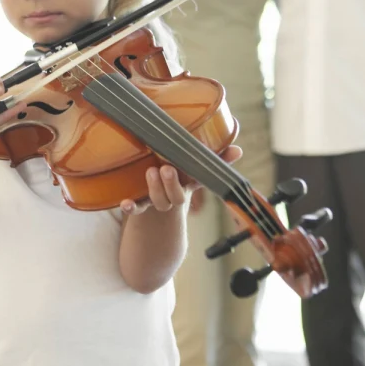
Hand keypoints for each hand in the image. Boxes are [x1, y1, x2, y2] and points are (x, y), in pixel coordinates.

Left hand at [121, 145, 242, 214]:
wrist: (157, 215)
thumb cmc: (175, 178)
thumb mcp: (192, 168)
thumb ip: (213, 156)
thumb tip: (239, 150)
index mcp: (187, 184)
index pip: (199, 181)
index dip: (207, 175)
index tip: (209, 165)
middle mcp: (173, 195)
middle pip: (176, 197)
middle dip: (172, 184)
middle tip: (167, 168)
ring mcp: (157, 200)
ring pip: (159, 201)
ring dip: (156, 189)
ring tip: (151, 172)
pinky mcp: (140, 203)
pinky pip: (136, 209)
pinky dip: (131, 207)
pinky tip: (125, 203)